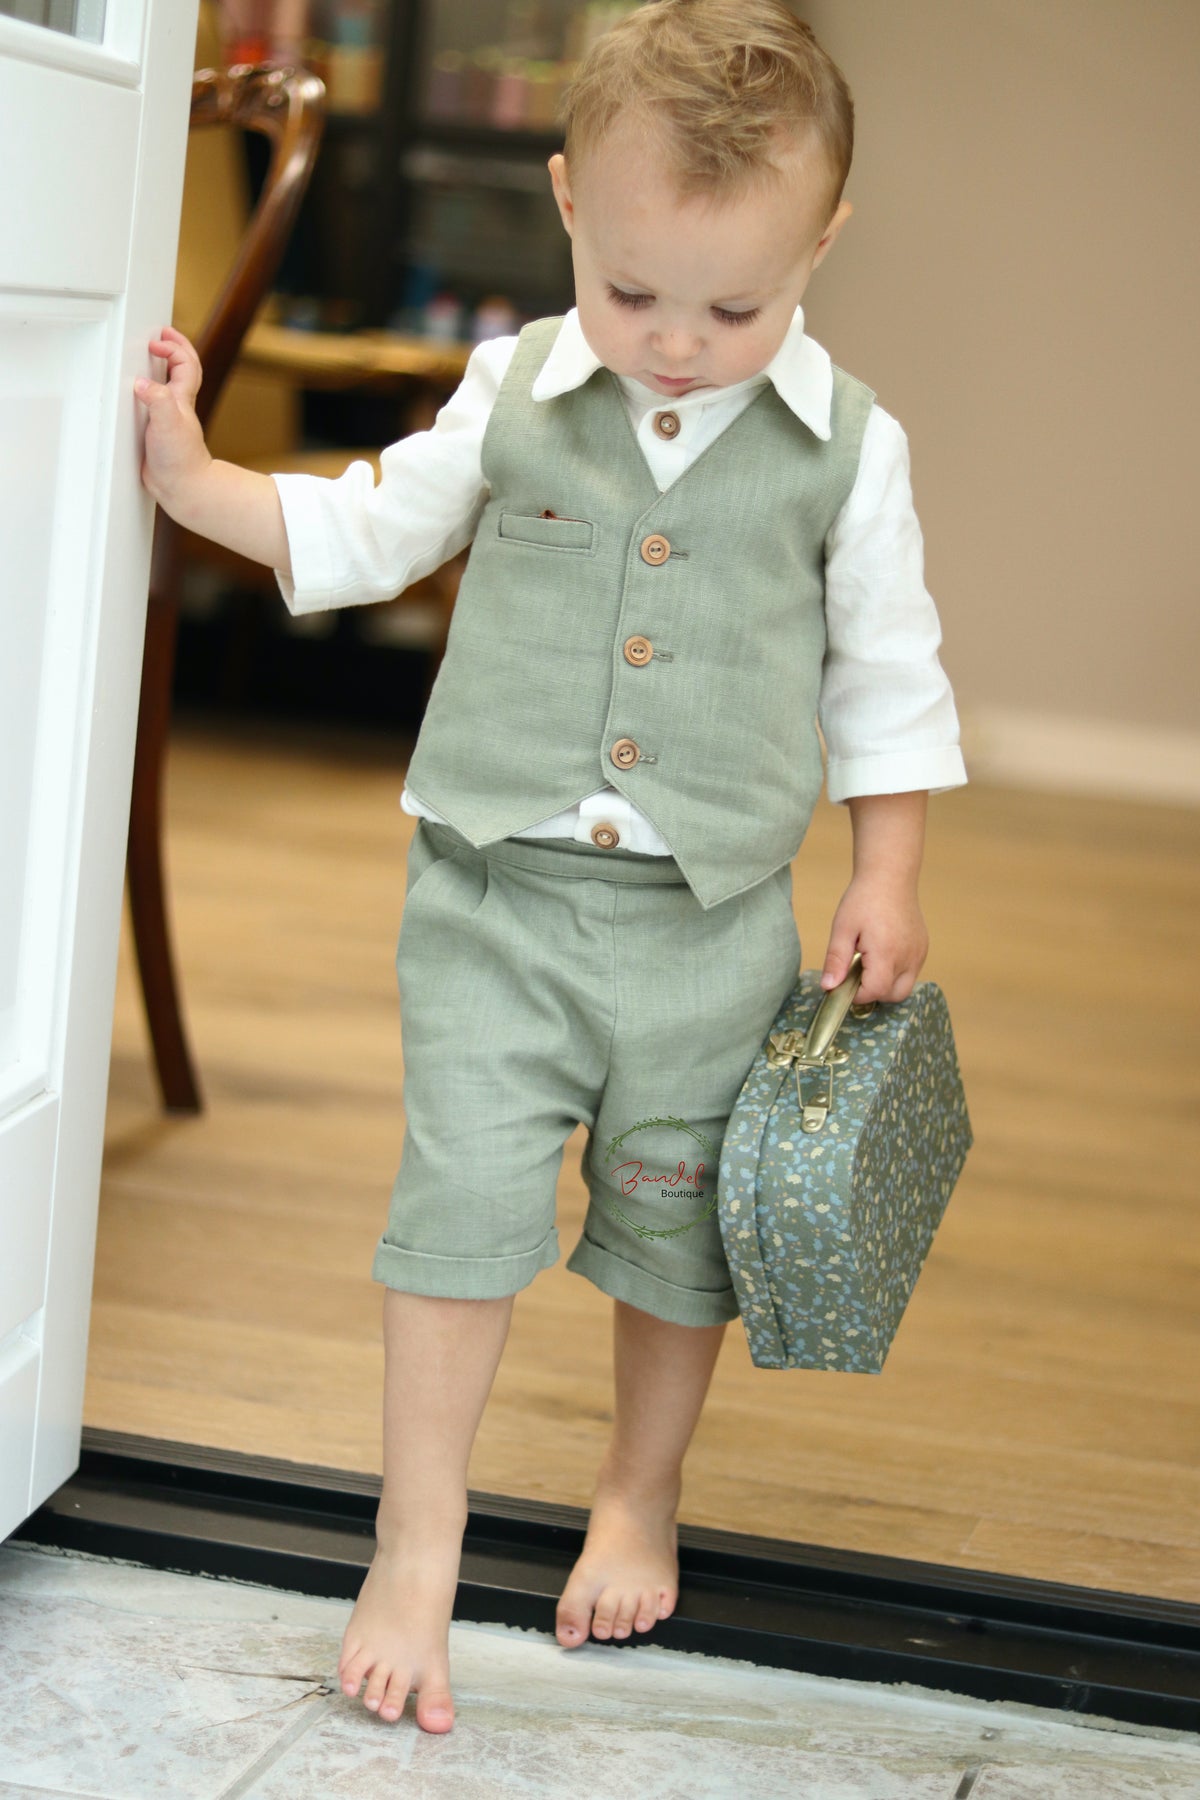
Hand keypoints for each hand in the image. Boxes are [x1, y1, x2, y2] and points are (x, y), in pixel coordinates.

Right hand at [133, 325, 210, 510]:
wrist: (182, 488)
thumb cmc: (180, 459)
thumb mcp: (168, 423)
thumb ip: (156, 400)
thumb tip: (141, 383)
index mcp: (181, 399)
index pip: (184, 363)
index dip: (172, 347)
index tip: (155, 342)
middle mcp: (177, 405)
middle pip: (183, 368)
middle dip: (174, 347)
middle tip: (162, 333)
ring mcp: (168, 417)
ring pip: (169, 384)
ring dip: (163, 366)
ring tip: (151, 353)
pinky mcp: (157, 431)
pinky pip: (154, 403)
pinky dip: (148, 391)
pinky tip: (138, 393)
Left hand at [820, 874, 928, 1004]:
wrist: (890, 876)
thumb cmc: (864, 899)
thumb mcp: (842, 929)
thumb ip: (836, 961)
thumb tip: (829, 987)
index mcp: (886, 953)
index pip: (875, 992)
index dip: (857, 994)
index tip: (845, 981)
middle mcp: (908, 957)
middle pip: (893, 995)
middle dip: (873, 992)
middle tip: (856, 973)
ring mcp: (918, 953)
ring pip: (904, 986)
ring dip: (885, 983)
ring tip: (869, 961)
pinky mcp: (922, 948)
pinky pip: (911, 972)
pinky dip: (896, 972)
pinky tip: (882, 953)